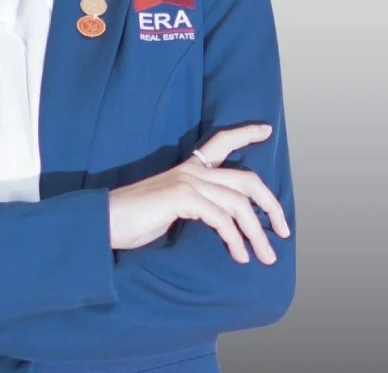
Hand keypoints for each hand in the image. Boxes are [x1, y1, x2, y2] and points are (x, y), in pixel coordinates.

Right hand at [108, 124, 290, 263]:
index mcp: (187, 169)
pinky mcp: (181, 197)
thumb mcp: (170, 208)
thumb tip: (223, 223)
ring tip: (265, 257)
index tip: (266, 130)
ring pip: (239, 203)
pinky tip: (238, 256)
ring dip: (257, 234)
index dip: (245, 134)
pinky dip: (235, 240)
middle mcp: (190, 170)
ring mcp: (186, 182)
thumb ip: (195, 206)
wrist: (104, 221)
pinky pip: (222, 218)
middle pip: (245, 178)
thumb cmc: (133, 220)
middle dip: (271, 204)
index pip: (220, 142)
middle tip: (283, 231)